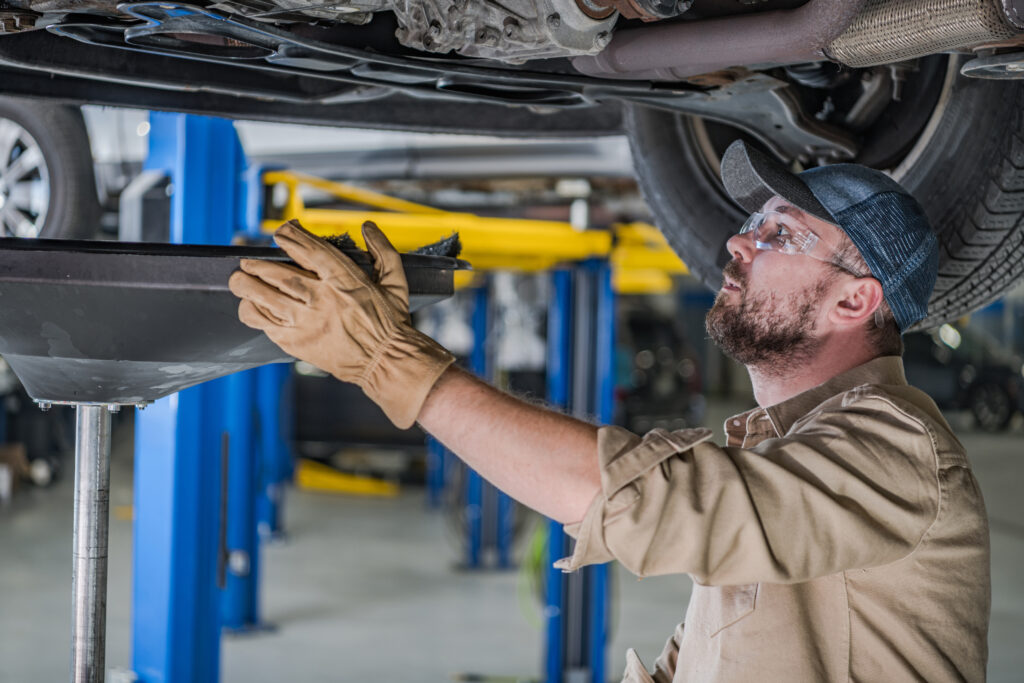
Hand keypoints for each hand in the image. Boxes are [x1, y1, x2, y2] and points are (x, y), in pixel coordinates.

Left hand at [229, 219, 453, 427]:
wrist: (385, 362)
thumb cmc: (390, 324)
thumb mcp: (395, 283)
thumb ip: (383, 251)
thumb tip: (369, 227)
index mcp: (345, 280)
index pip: (308, 249)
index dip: (289, 236)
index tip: (280, 234)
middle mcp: (321, 299)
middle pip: (277, 273)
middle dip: (257, 264)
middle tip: (248, 261)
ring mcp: (306, 322)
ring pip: (263, 297)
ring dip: (246, 285)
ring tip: (240, 279)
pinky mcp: (296, 342)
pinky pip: (262, 323)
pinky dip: (251, 311)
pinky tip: (251, 305)